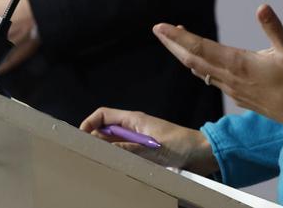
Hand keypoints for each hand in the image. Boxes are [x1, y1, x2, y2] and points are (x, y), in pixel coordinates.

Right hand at [80, 107, 217, 174]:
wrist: (202, 152)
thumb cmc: (182, 144)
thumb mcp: (154, 148)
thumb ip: (129, 148)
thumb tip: (104, 147)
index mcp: (134, 119)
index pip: (103, 115)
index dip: (89, 123)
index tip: (80, 137)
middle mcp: (134, 127)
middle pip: (105, 130)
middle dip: (93, 139)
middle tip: (86, 154)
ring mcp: (138, 139)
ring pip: (113, 143)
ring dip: (106, 151)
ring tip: (99, 162)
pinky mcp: (144, 150)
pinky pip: (124, 152)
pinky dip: (117, 158)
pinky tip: (116, 167)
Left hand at [153, 5, 282, 137]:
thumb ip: (274, 28)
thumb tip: (261, 7)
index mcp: (239, 64)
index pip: (200, 48)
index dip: (179, 37)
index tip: (161, 27)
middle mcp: (230, 78)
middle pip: (192, 60)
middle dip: (173, 44)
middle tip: (157, 30)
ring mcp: (233, 89)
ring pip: (200, 71)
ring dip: (185, 55)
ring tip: (175, 39)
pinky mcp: (238, 96)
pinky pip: (211, 79)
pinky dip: (199, 66)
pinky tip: (199, 61)